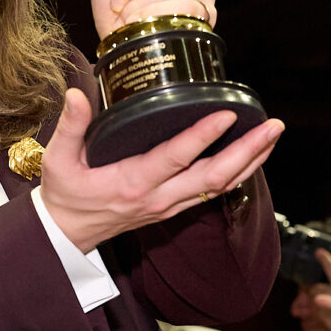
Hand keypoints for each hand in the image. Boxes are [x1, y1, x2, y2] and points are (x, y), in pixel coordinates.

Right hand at [40, 92, 283, 252]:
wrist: (67, 235)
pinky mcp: (173, 209)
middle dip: (248, 151)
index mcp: (133, 183)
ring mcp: (169, 207)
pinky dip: (238, 174)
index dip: (204, 136)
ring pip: (221, 186)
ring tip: (272, 135)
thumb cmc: (64, 195)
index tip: (228, 113)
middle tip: (273, 125)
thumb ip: (70, 126)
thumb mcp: (58, 161)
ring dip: (251, 162)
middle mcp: (159, 198)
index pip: (176, 158)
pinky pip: (213, 192)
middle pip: (214, 177)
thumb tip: (76, 94)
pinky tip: (252, 155)